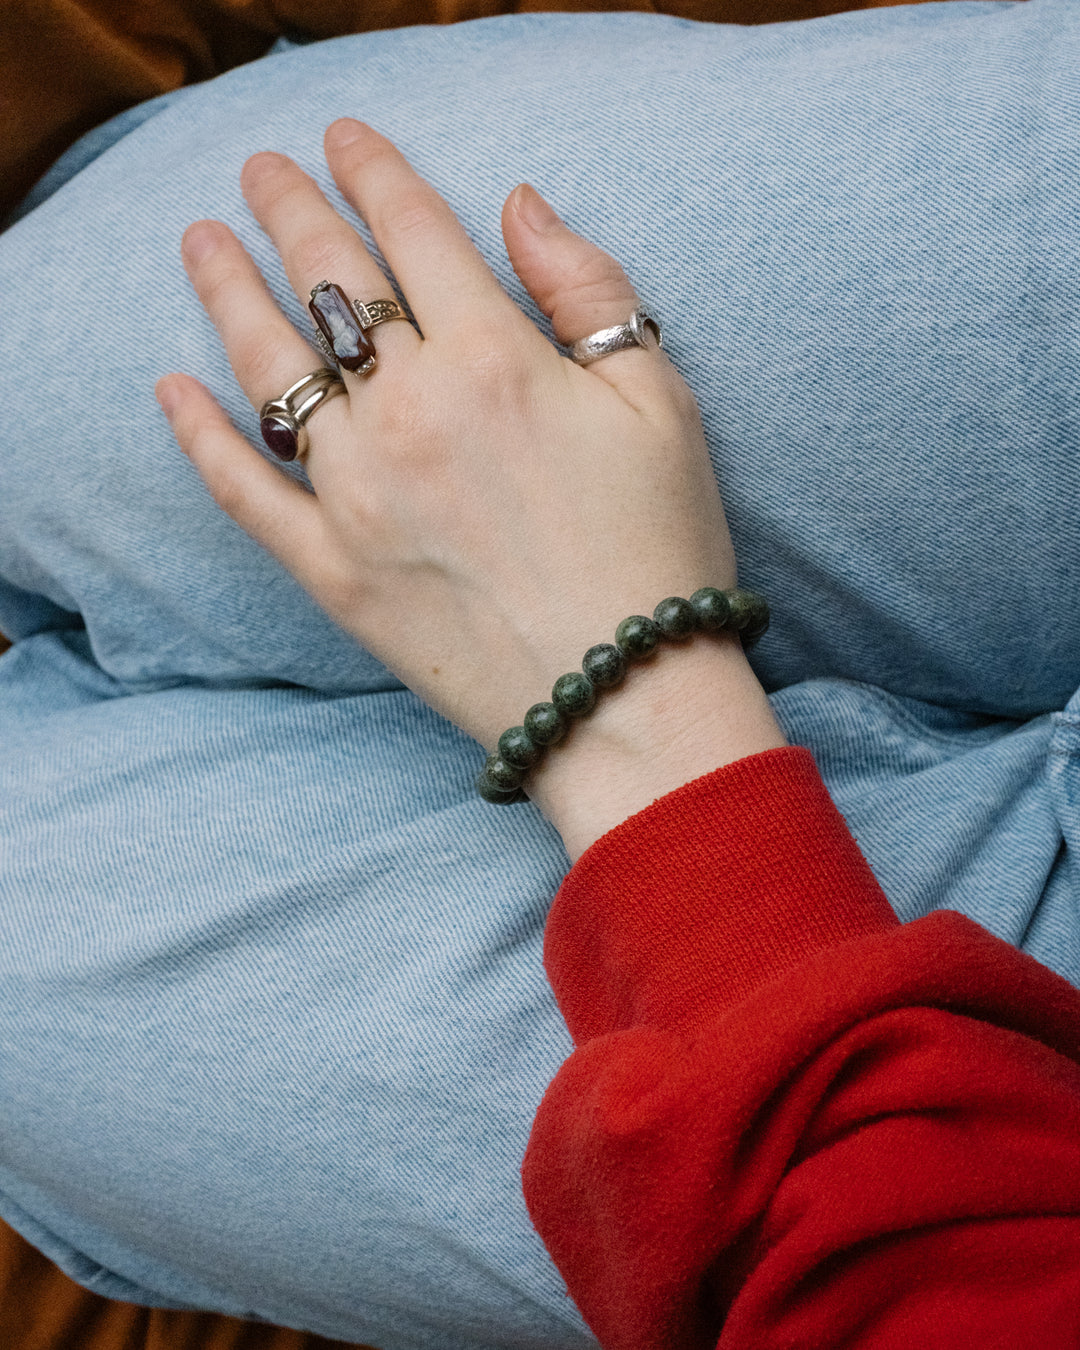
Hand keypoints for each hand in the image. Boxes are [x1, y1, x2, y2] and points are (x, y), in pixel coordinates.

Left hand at [156, 121, 780, 844]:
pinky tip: (172, 389)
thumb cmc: (658, 550)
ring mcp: (358, 493)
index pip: (415, 234)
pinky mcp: (330, 569)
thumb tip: (520, 204)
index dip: (376, 171)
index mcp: (495, 361)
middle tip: (261, 169)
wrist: (622, 699)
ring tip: (202, 243)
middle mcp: (411, 413)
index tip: (347, 138)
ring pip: (272, 366)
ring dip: (229, 291)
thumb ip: (588, 291)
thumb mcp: (660, 402)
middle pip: (332, 282)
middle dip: (291, 208)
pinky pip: (245, 490)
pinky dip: (201, 436)